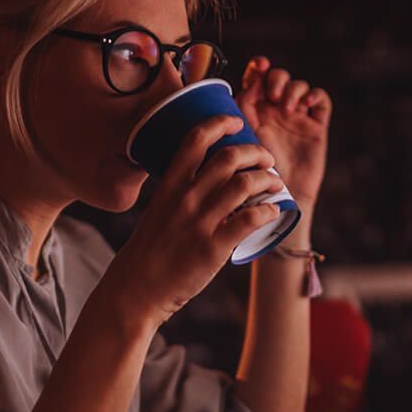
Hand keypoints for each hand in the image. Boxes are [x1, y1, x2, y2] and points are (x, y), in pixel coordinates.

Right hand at [108, 115, 282, 327]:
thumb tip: (211, 183)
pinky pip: (251, 219)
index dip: (220, 122)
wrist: (137, 289)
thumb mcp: (158, 211)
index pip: (196, 139)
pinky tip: (273, 212)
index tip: (237, 122)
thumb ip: (181, 194)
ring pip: (245, 184)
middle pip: (229, 157)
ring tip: (275, 183)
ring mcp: (200, 222)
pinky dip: (268, 211)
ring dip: (268, 179)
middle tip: (266, 159)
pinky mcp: (213, 247)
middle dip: (256, 152)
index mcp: (170, 185)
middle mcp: (185, 198)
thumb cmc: (149, 250)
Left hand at [235, 57, 330, 212]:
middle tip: (272, 95)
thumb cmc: (250, 180)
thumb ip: (233, 122)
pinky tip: (305, 105)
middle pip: (278, 77)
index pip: (256, 80)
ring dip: (293, 88)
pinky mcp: (316, 128)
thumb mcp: (236, 146)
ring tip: (286, 106)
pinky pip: (321, 100)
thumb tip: (233, 90)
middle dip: (276, 78)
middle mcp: (274, 113)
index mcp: (252, 114)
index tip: (257, 67)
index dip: (257, 68)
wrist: (276, 203)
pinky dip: (314, 95)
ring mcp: (296, 119)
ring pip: (298, 86)